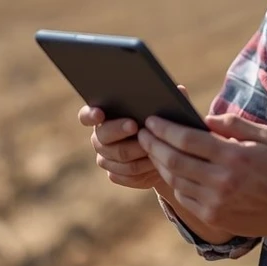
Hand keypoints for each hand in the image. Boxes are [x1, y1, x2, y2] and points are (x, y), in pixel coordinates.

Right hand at [78, 89, 192, 189]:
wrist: (166, 153)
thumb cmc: (163, 125)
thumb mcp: (167, 111)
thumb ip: (169, 99)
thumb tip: (179, 89)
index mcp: (105, 116)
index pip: (87, 115)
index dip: (90, 114)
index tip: (100, 113)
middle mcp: (100, 137)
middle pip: (102, 137)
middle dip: (119, 131)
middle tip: (136, 126)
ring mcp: (105, 157)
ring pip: (117, 158)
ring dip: (137, 153)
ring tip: (155, 148)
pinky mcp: (115, 174)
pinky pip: (125, 176)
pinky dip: (142, 172)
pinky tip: (155, 166)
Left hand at [137, 112, 266, 237]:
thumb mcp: (263, 135)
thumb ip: (233, 123)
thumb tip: (202, 119)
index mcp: (233, 155)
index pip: (187, 139)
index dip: (164, 128)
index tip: (151, 119)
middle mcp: (222, 180)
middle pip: (174, 159)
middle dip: (153, 144)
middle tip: (142, 132)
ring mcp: (215, 201)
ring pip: (175, 179)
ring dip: (159, 162)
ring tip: (152, 148)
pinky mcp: (212, 216)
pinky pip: (184, 196)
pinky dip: (174, 181)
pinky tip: (171, 169)